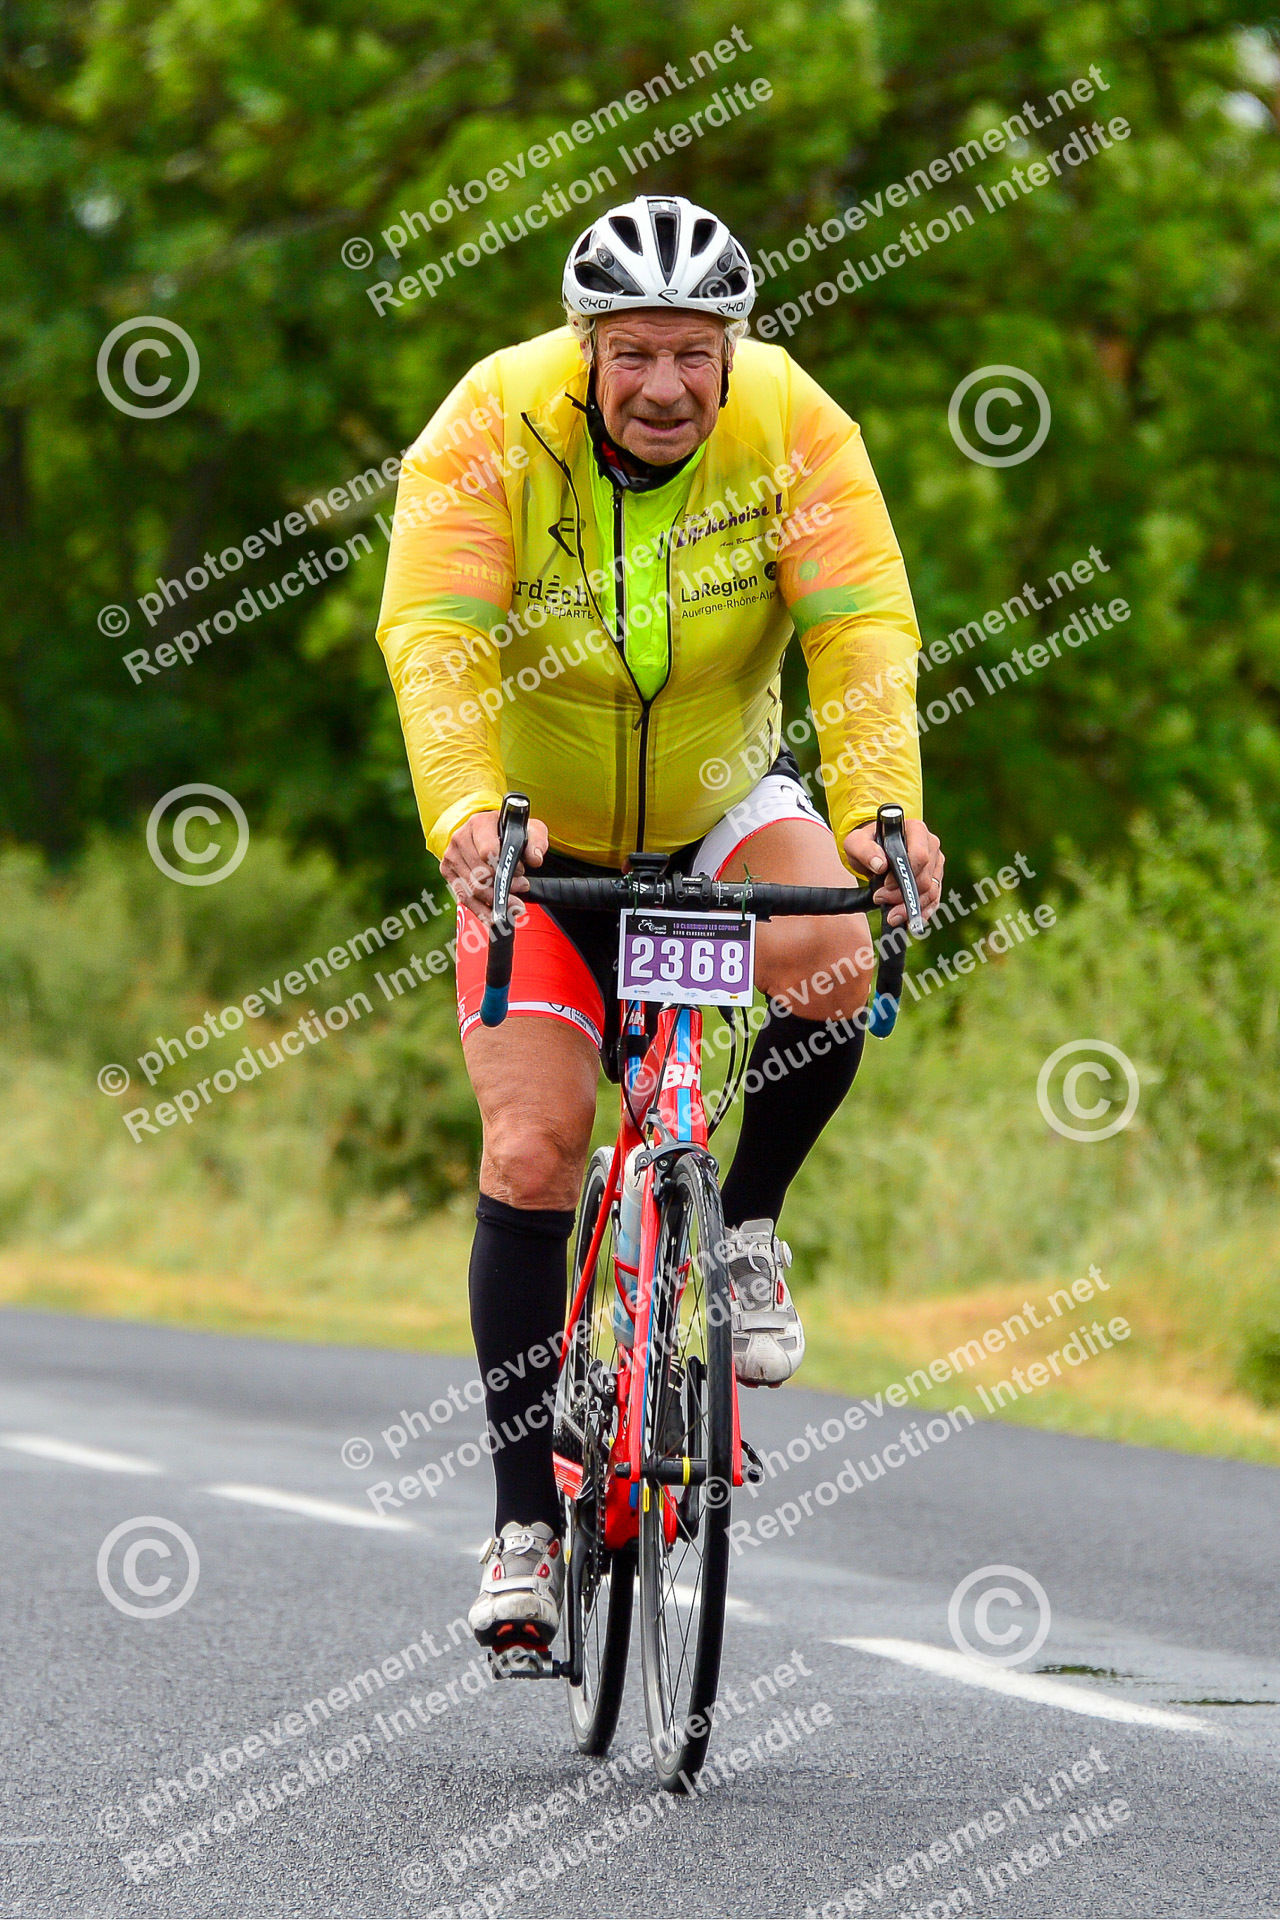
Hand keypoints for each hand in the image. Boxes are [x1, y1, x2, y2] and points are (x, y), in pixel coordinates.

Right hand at [441, 810, 549, 924]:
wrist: (486, 831)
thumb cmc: (509, 831)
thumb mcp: (529, 829)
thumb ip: (537, 841)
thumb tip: (535, 859)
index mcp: (480, 823)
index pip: (488, 852)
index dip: (506, 867)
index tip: (521, 871)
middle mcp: (461, 838)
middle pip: (480, 875)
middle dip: (503, 888)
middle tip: (521, 889)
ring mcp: (452, 855)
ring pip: (472, 890)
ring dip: (494, 902)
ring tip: (513, 906)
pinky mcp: (448, 871)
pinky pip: (463, 897)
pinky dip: (480, 911)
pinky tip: (494, 917)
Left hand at [843, 817, 942, 927]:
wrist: (875, 848)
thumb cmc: (867, 842)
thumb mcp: (856, 842)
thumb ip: (864, 849)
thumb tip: (880, 865)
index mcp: (915, 830)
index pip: (920, 855)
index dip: (904, 875)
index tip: (885, 885)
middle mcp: (931, 845)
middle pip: (925, 877)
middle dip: (903, 895)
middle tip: (880, 900)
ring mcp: (935, 863)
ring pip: (931, 891)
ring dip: (911, 908)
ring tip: (892, 916)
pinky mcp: (935, 878)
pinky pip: (934, 899)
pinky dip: (923, 912)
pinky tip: (912, 922)